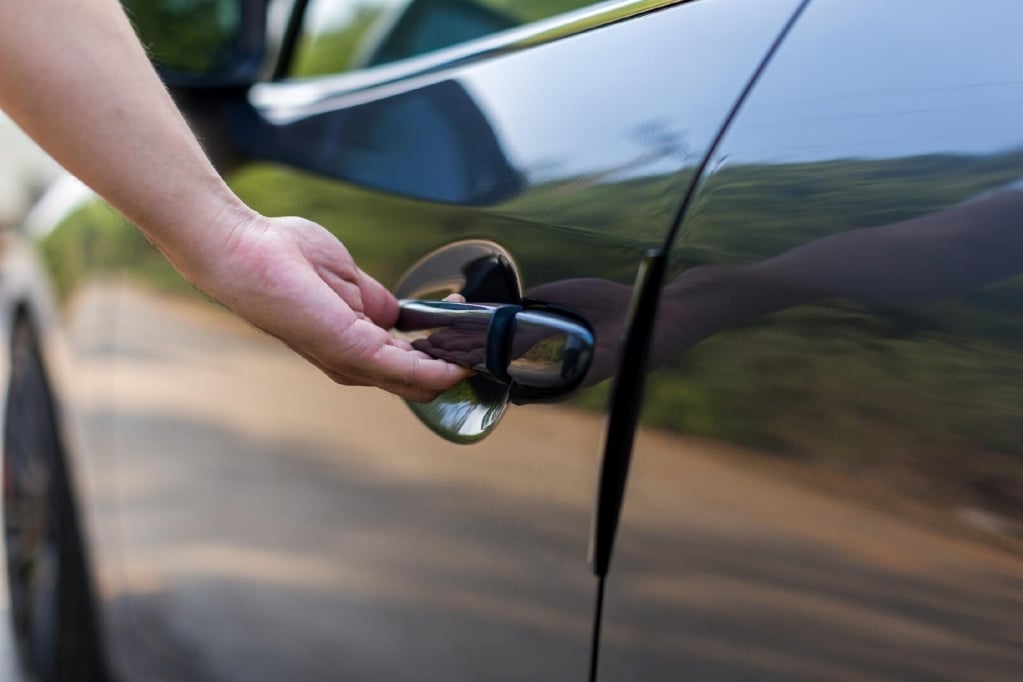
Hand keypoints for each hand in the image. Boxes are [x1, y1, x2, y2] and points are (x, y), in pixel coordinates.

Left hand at [194, 214, 468, 401]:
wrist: (245, 249)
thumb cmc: (283, 256)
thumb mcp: (347, 281)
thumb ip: (376, 304)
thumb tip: (402, 316)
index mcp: (351, 347)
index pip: (407, 367)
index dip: (442, 354)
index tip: (465, 326)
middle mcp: (351, 363)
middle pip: (418, 384)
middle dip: (455, 365)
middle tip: (480, 341)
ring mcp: (351, 360)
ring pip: (418, 383)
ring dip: (453, 368)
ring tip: (480, 348)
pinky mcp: (351, 349)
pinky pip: (406, 370)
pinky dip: (437, 369)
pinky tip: (459, 361)